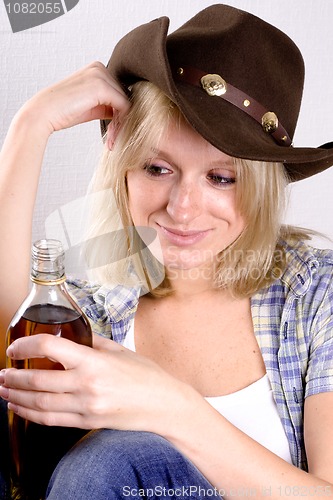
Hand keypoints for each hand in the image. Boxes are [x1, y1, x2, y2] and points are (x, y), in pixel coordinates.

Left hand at [0, 334, 192, 433]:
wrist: (164, 405)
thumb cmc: (146, 375)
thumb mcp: (119, 350)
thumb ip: (92, 341)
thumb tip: (72, 333)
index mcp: (94, 361)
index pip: (50, 348)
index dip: (26, 345)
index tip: (14, 347)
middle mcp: (87, 385)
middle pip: (37, 381)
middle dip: (13, 377)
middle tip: (3, 372)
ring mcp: (86, 407)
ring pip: (39, 404)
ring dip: (16, 397)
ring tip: (5, 390)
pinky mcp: (87, 422)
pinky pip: (51, 420)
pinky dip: (31, 415)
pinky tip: (20, 408)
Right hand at [18, 61, 129, 135]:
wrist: (43, 113)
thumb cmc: (63, 112)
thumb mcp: (90, 105)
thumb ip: (107, 104)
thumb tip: (125, 111)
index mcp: (96, 69)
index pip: (119, 92)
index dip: (120, 114)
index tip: (113, 133)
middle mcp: (99, 67)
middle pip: (124, 97)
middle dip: (121, 120)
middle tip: (113, 139)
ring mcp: (101, 75)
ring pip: (126, 103)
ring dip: (121, 124)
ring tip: (111, 140)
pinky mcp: (102, 87)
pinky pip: (124, 107)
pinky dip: (120, 124)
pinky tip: (111, 137)